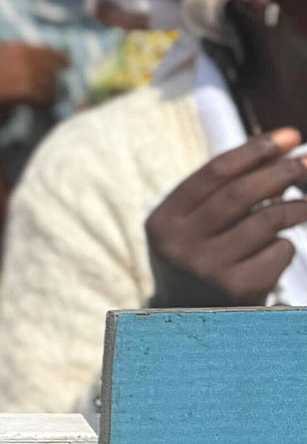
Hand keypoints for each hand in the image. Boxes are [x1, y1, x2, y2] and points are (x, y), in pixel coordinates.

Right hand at [0, 43, 67, 112]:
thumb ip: (19, 57)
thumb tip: (47, 58)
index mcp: (16, 47)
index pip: (48, 51)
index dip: (60, 59)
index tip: (67, 65)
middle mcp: (23, 57)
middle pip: (52, 70)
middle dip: (51, 82)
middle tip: (48, 92)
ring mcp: (25, 72)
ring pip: (50, 85)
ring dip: (48, 95)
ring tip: (39, 102)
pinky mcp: (26, 89)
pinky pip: (45, 98)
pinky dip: (42, 104)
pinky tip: (35, 107)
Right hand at [147, 129, 306, 307]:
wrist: (188, 318)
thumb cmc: (198, 255)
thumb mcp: (191, 224)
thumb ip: (222, 190)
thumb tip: (278, 146)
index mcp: (163, 221)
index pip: (213, 173)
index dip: (254, 150)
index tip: (288, 136)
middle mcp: (179, 245)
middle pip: (241, 194)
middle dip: (281, 172)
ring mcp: (208, 270)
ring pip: (267, 222)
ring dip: (295, 207)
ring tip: (304, 204)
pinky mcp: (238, 291)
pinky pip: (279, 252)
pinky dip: (285, 245)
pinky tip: (275, 249)